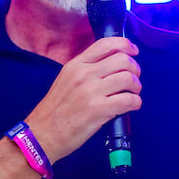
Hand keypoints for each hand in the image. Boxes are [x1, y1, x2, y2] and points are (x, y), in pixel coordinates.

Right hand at [24, 37, 140, 160]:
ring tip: (131, 94)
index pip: (105, 44)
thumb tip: (112, 65)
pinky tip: (131, 106)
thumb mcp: (66, 79)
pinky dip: (135, 103)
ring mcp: (91, 91)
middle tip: (133, 80)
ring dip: (136, 87)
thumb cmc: (55, 110)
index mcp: (76, 65)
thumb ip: (86, 69)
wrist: (42, 134)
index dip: (125, 45)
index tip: (133, 51)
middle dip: (135, 69)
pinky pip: (128, 100)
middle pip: (122, 60)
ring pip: (128, 79)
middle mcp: (84, 74)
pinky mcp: (98, 110)